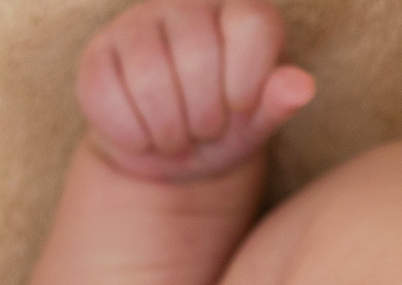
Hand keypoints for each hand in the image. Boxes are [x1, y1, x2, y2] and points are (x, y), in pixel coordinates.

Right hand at [76, 0, 314, 181]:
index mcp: (241, 12)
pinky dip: (133, 133)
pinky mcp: (99, 51)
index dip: (248, 77)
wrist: (173, 153)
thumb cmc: (228, 128)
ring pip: (149, 75)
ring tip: (179, 138)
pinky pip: (108, 94)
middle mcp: (188, 4)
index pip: (252, 24)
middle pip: (198, 55)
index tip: (242, 107)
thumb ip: (278, 102)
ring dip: (169, 129)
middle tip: (207, 130)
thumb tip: (302, 85)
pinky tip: (145, 137)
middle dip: (206, 114)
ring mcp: (137, 22)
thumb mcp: (259, 122)